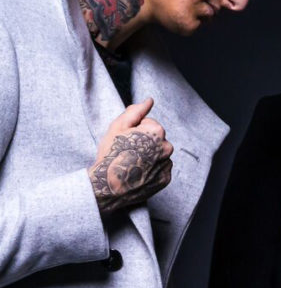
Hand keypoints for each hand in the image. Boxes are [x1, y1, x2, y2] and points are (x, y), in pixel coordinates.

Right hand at [90, 98, 173, 215]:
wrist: (107, 187)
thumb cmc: (110, 154)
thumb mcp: (118, 127)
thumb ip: (135, 111)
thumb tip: (149, 100)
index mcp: (158, 131)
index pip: (149, 124)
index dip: (135, 131)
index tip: (126, 141)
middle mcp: (167, 147)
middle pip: (156, 139)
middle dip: (144, 143)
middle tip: (127, 154)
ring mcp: (167, 164)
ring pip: (159, 154)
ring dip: (149, 157)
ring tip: (132, 165)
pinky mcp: (166, 178)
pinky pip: (160, 169)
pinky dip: (151, 170)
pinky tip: (138, 174)